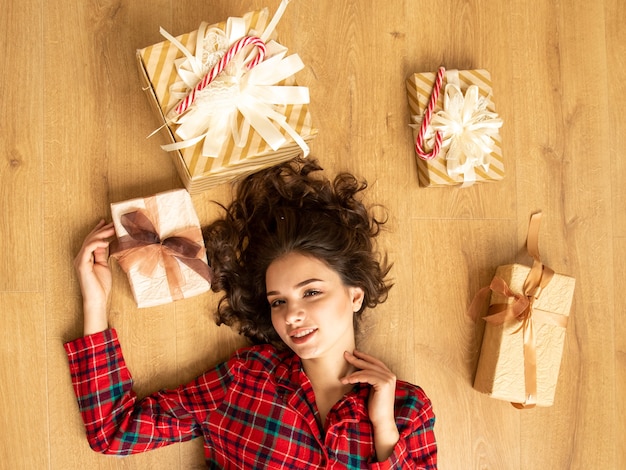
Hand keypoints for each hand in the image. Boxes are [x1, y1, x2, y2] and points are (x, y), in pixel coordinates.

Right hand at [74, 220, 115, 334]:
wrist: (97, 299)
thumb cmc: (101, 285)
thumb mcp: (104, 265)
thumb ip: (102, 254)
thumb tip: (105, 243)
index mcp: (86, 257)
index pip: (91, 240)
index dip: (98, 230)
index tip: (106, 222)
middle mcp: (81, 257)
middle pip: (90, 238)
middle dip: (101, 229)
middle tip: (112, 223)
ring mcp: (80, 260)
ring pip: (89, 242)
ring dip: (101, 234)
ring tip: (112, 229)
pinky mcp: (81, 264)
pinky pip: (88, 249)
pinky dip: (96, 243)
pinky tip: (106, 241)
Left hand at [342, 350, 399, 460]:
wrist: (382, 422)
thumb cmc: (375, 408)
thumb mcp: (371, 390)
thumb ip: (369, 379)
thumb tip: (358, 371)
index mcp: (389, 376)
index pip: (375, 362)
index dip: (364, 357)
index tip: (354, 353)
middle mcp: (390, 375)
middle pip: (370, 363)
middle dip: (357, 358)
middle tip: (345, 354)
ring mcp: (388, 379)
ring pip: (367, 370)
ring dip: (352, 373)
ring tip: (343, 377)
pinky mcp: (383, 384)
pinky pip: (366, 376)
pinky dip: (355, 377)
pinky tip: (347, 380)